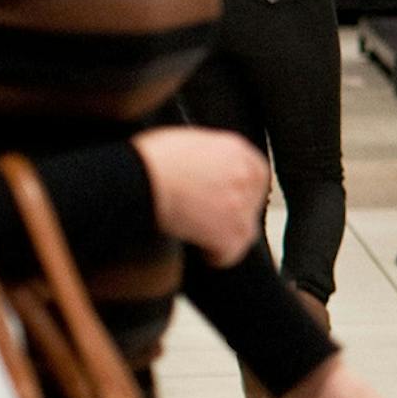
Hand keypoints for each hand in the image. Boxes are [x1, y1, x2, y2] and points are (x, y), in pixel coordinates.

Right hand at [132, 127, 267, 267]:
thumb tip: (205, 168)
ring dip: (224, 236)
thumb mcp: (188, 141)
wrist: (140, 178)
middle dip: (232, 214)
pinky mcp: (231, 234)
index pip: (256, 175)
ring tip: (198, 233)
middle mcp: (246, 176)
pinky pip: (230, 255)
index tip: (225, 201)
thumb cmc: (149, 159)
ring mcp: (242, 207)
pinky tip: (198, 249)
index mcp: (237, 150)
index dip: (240, 191)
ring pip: (245, 232)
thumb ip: (209, 155)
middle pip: (252, 205)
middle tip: (206, 219)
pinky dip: (214, 256)